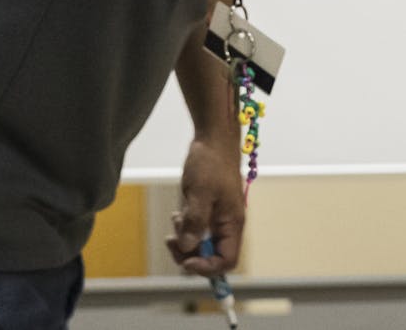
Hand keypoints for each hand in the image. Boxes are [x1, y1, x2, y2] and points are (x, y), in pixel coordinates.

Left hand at [166, 136, 244, 276]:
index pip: (227, 261)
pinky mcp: (209, 210)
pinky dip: (185, 228)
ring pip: (202, 244)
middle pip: (213, 256)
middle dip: (191, 253)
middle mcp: (228, 224)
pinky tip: (178, 214)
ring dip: (186, 240)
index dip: (207, 267)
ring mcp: (218, 218)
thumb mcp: (200, 192)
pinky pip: (197, 230)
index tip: (186, 260)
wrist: (213, 139)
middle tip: (172, 241)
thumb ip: (194, 222)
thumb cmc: (211, 162)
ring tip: (175, 220)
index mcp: (233, 224)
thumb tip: (187, 247)